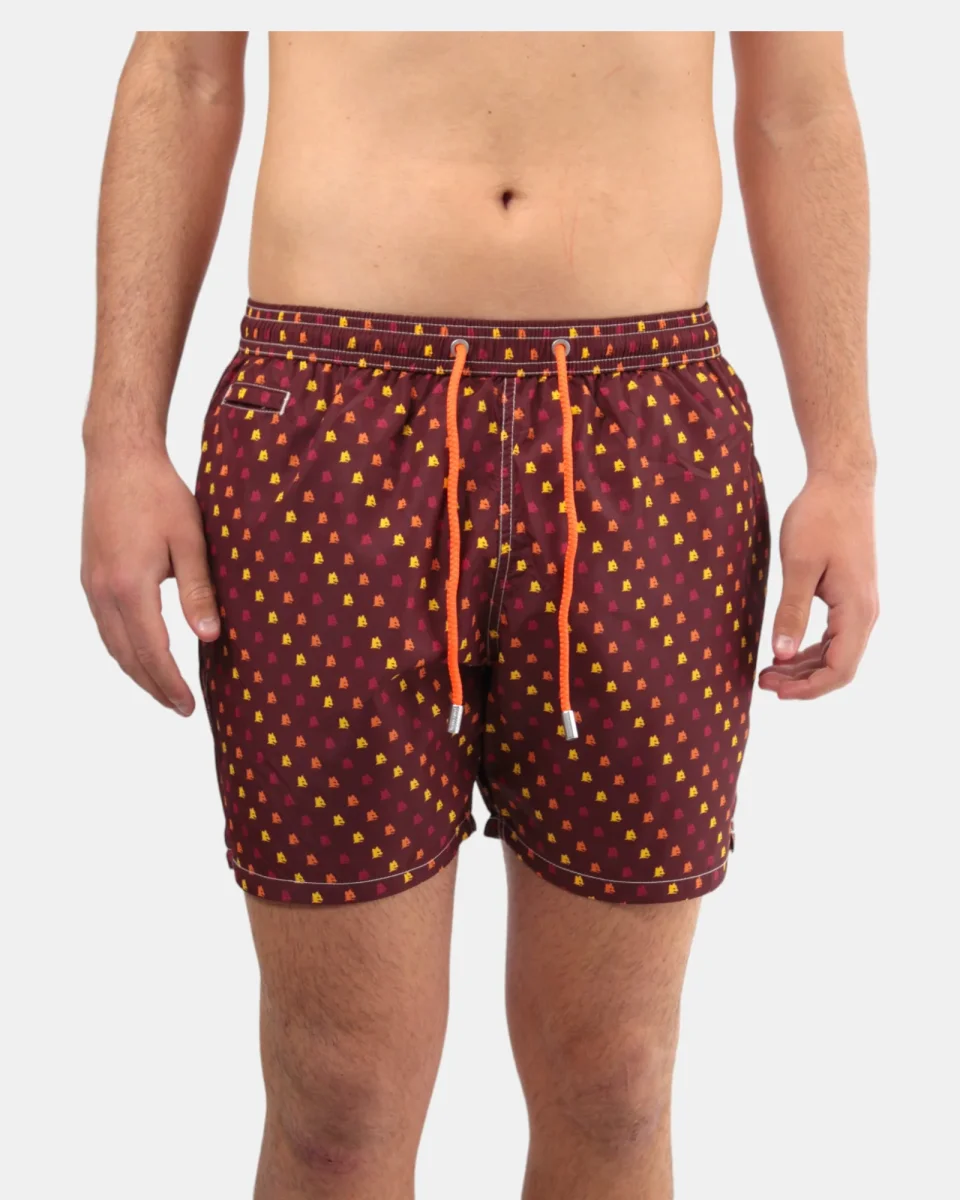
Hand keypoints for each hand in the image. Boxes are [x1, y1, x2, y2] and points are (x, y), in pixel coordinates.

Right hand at [81, 443, 219, 713]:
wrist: (118, 458)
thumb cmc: (160, 494)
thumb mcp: (191, 540)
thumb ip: (198, 591)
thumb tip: (210, 636)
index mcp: (130, 585)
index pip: (151, 650)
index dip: (169, 683)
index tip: (188, 706)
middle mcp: (104, 590)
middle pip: (127, 655)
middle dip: (153, 686)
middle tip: (179, 707)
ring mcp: (92, 584)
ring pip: (112, 644)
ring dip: (137, 670)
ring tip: (163, 689)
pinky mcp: (90, 575)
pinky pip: (105, 625)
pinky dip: (124, 648)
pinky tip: (142, 653)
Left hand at [758, 473, 877, 699]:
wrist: (841, 485)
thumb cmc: (819, 518)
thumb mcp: (799, 564)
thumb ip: (791, 610)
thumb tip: (781, 653)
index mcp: (856, 610)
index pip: (840, 669)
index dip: (809, 689)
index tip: (776, 691)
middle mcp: (865, 613)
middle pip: (839, 666)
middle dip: (802, 682)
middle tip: (762, 681)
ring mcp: (859, 605)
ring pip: (836, 653)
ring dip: (804, 668)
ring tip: (768, 671)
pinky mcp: (850, 596)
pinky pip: (833, 636)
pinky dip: (810, 649)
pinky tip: (784, 651)